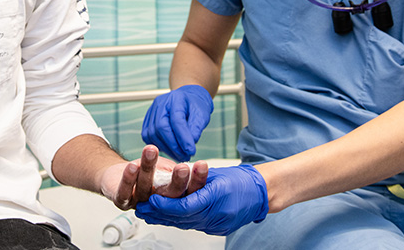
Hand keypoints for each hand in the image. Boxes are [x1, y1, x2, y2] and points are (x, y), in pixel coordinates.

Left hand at [101, 145, 208, 209]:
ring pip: (146, 188)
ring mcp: (140, 203)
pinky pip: (124, 192)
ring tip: (151, 151)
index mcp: (174, 197)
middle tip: (183, 169)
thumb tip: (202, 166)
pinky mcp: (122, 201)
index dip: (196, 180)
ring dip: (149, 169)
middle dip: (178, 180)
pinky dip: (128, 179)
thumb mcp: (169, 171)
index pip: (189, 191)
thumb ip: (182, 172)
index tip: (202, 165)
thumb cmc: (148, 173)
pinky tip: (132, 166)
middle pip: (171, 194)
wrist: (117, 177)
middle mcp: (159, 203)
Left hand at [135, 164, 267, 235]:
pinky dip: (179, 221)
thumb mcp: (216, 174)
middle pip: (182, 218)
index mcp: (215, 199)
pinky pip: (194, 225)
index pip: (184, 206)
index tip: (150, 200)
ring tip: (149, 214)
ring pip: (186, 224)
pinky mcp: (218, 228)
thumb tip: (173, 181)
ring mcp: (217, 224)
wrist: (261, 193)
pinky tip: (168, 217)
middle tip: (141, 210)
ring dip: (166, 219)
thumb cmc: (241, 179)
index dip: (165, 205)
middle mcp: (216, 216)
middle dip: (160, 215)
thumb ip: (195, 180)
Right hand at [141, 85, 212, 161]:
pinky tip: (170, 151)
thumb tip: (190, 144)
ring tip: (180, 155)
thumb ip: (197, 128)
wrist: (187, 99)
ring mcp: (151, 111)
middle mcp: (160, 103)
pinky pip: (148, 136)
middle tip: (186, 156)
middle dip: (173, 146)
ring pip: (153, 134)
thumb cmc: (195, 106)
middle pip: (161, 127)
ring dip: (166, 149)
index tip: (191, 151)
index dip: (183, 138)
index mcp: (176, 98)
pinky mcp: (147, 120)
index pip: (176, 120)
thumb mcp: (202, 115)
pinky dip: (158, 146)